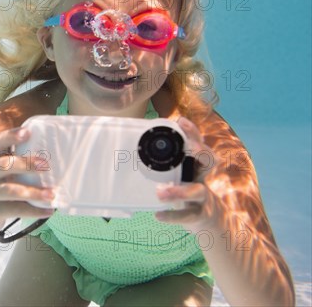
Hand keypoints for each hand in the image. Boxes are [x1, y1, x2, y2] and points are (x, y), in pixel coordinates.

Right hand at [0, 127, 54, 231]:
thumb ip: (16, 161)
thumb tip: (54, 156)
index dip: (10, 136)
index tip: (28, 132)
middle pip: (3, 164)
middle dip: (25, 163)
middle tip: (46, 165)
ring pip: (9, 190)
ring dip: (32, 192)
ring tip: (51, 194)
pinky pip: (15, 210)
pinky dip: (34, 211)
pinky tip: (49, 211)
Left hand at [155, 117, 222, 231]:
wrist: (209, 221)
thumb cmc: (187, 191)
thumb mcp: (180, 174)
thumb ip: (165, 163)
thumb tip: (133, 150)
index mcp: (196, 165)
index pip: (199, 145)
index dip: (193, 133)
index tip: (181, 121)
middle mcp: (203, 178)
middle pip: (210, 161)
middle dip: (202, 153)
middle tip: (190, 149)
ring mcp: (203, 197)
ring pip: (198, 191)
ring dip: (180, 191)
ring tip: (161, 193)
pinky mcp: (199, 215)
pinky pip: (188, 215)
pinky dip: (173, 216)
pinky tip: (159, 216)